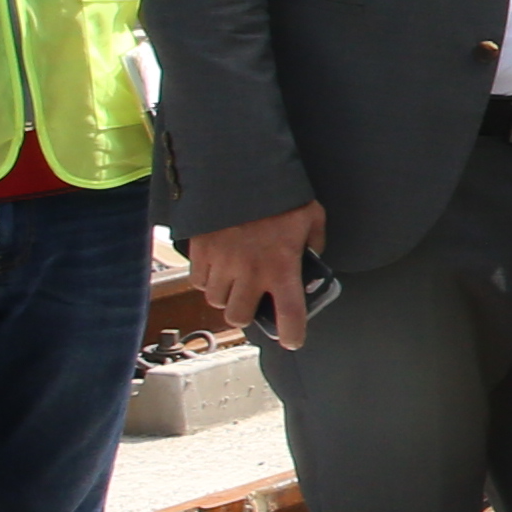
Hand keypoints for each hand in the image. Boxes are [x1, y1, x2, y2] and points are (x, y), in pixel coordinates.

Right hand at [188, 202, 331, 349]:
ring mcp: (221, 263)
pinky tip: (218, 268)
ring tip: (236, 282)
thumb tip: (311, 255)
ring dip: (226, 296)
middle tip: (254, 301)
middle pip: (239, 316)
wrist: (240, 170)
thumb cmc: (280, 195)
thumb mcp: (311, 216)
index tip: (292, 341)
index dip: (292, 333)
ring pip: (216, 301)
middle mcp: (249, 272)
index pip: (289, 313)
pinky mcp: (200, 252)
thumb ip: (314, 241)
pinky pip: (198, 280)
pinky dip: (206, 279)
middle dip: (247, 314)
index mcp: (282, 267)